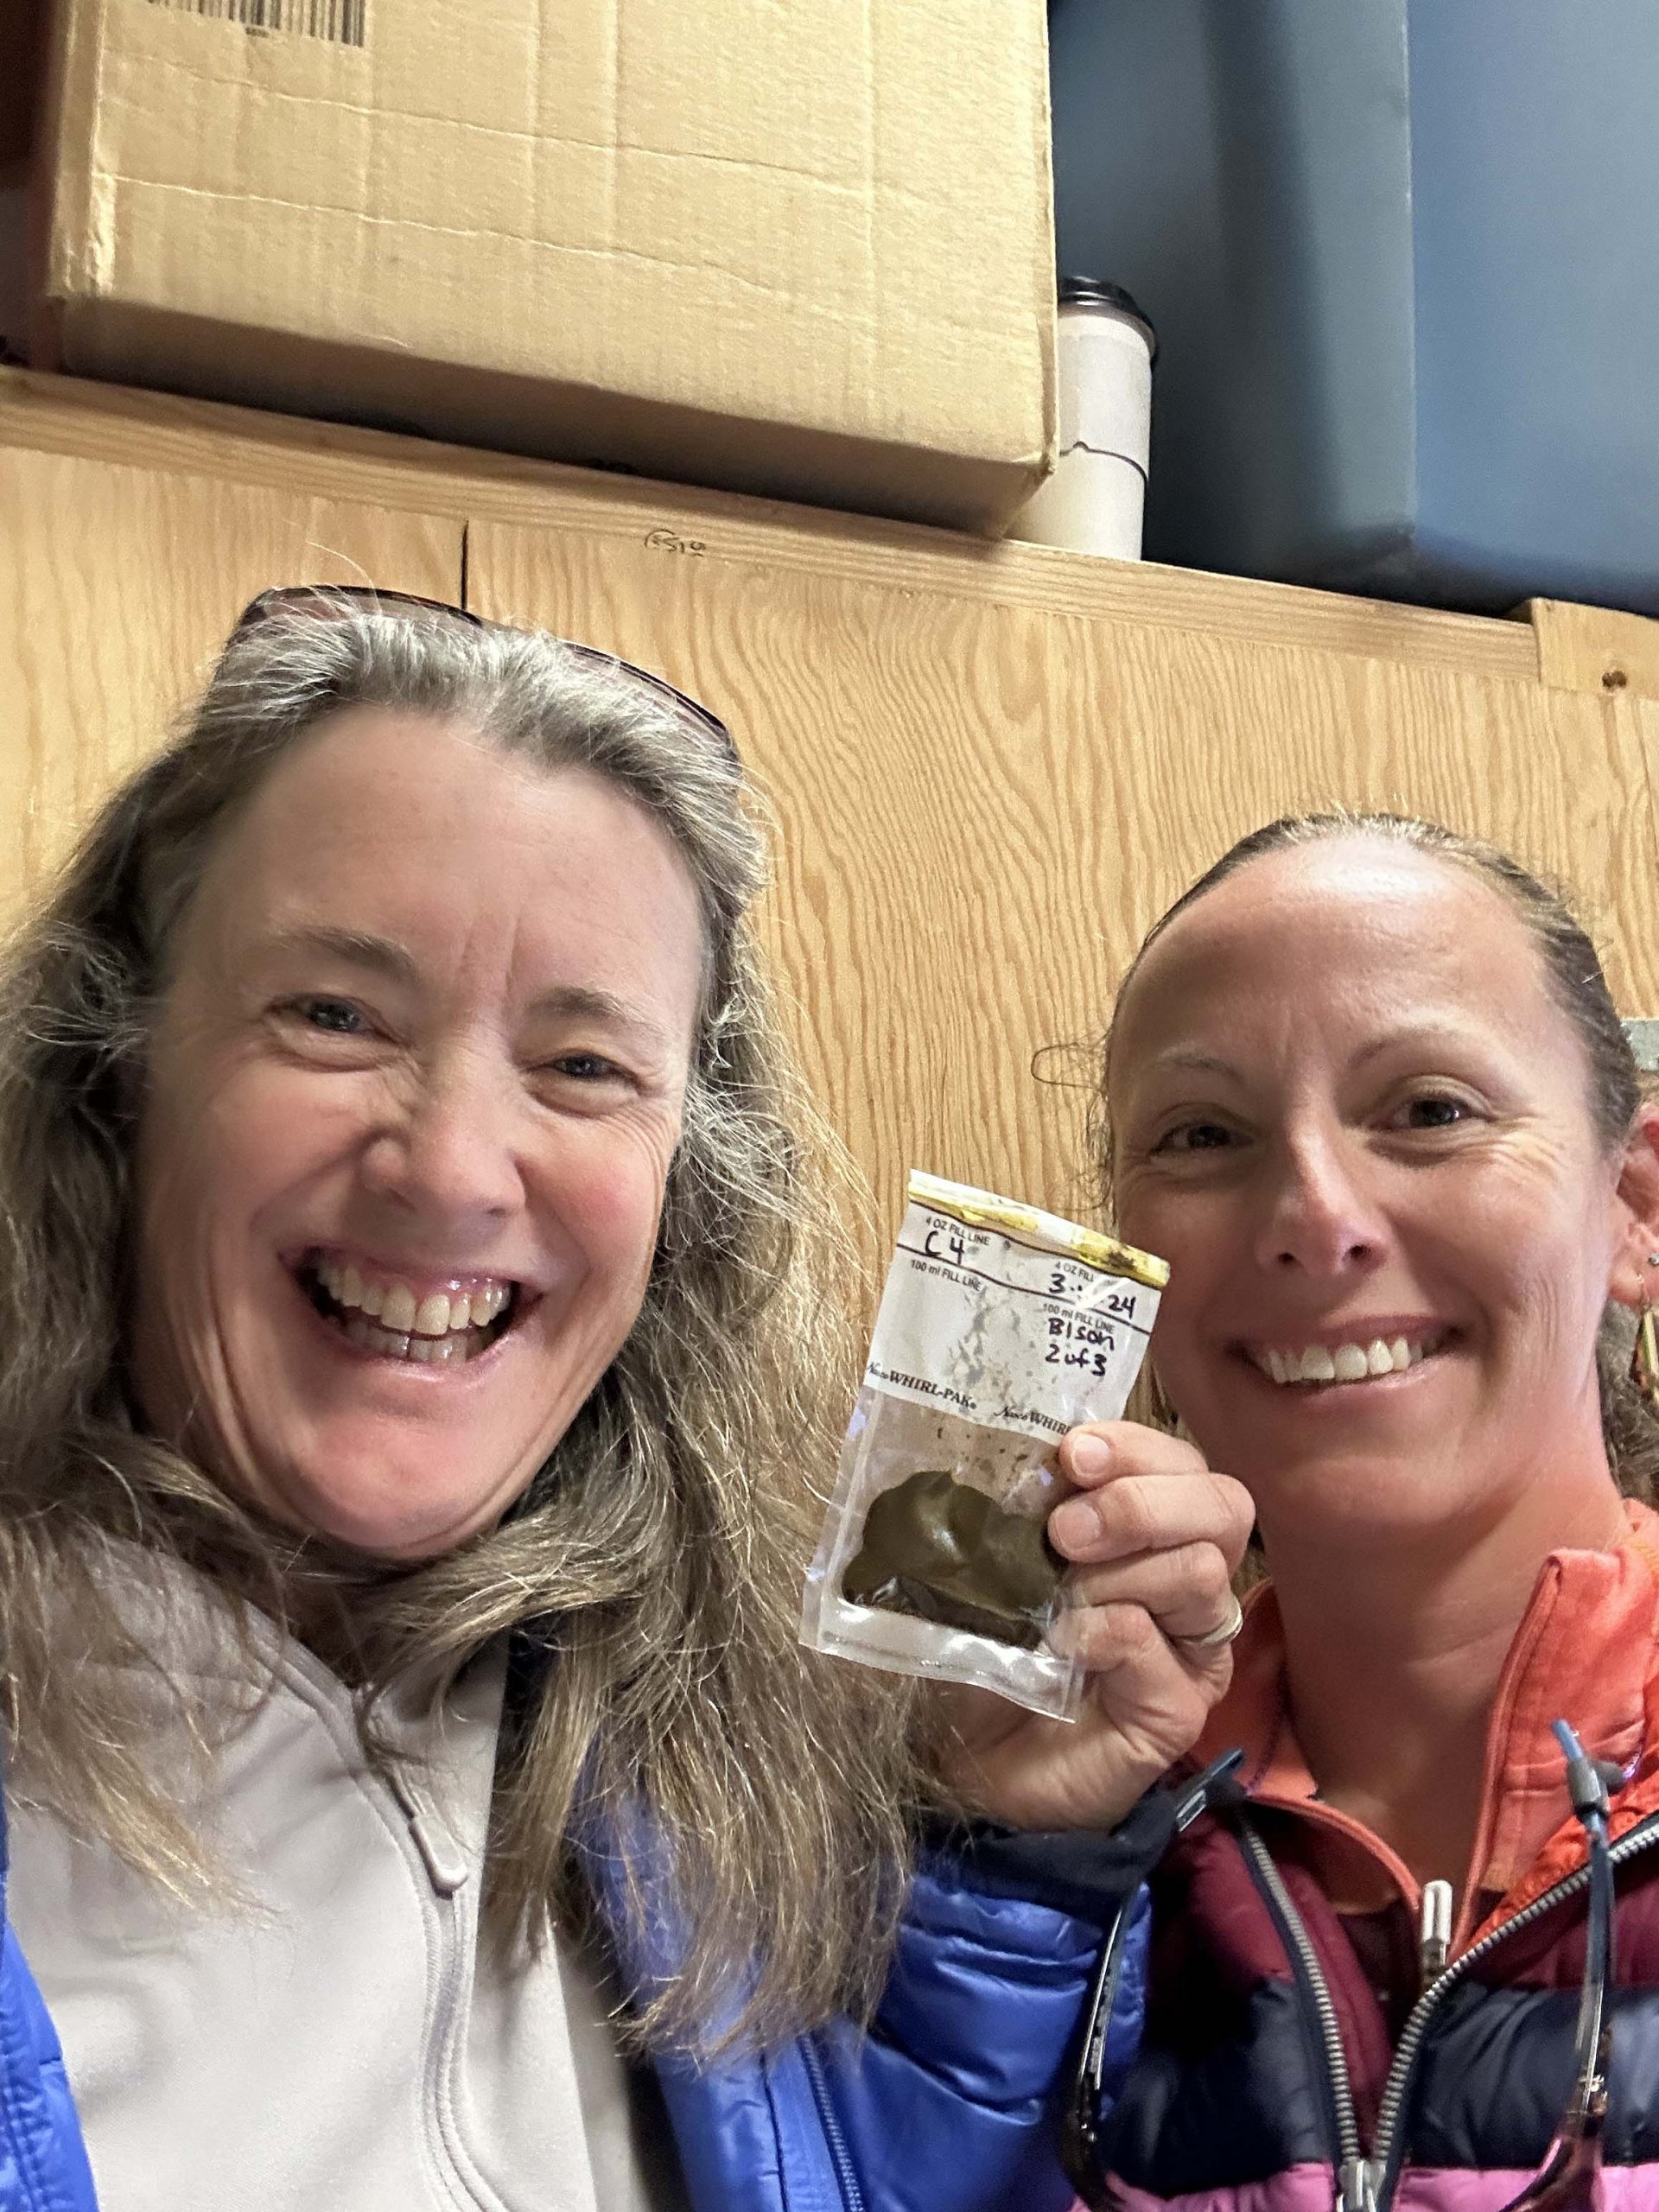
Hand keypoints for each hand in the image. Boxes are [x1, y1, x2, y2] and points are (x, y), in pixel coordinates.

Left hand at [927, 1422, 1254, 1830]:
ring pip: (1200, 1571)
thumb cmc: (986, 1641)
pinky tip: (1058, 1645)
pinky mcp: (1179, 1711)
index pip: (1185, 1463)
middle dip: (1140, 1503)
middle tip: (1064, 1533)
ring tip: (1054, 1597)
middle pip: (1223, 1506)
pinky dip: (1100, 1631)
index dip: (1136, 1448)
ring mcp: (1193, 1651)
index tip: (1071, 1456)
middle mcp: (1191, 1585)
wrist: (961, 1753)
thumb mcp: (1001, 1552)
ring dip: (1113, 1573)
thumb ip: (1030, 1501)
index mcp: (1156, 1531)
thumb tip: (1038, 1454)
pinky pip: (1154, 1643)